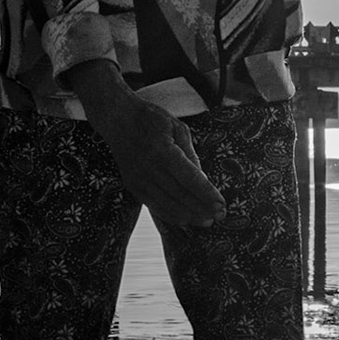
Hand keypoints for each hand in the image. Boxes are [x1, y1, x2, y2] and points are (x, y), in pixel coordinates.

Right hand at [68, 60, 224, 227]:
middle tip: (220, 216)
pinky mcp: (132, 185)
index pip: (190, 179)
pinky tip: (185, 220)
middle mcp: (149, 168)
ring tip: (207, 221)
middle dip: (202, 208)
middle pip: (180, 195)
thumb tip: (203, 179)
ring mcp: (138, 179)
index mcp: (163, 151)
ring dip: (189, 216)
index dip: (207, 195)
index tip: (222, 206)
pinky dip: (170, 215)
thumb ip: (191, 154)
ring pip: (167, 204)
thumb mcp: (177, 127)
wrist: (117, 118)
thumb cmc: (151, 119)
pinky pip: (153, 205)